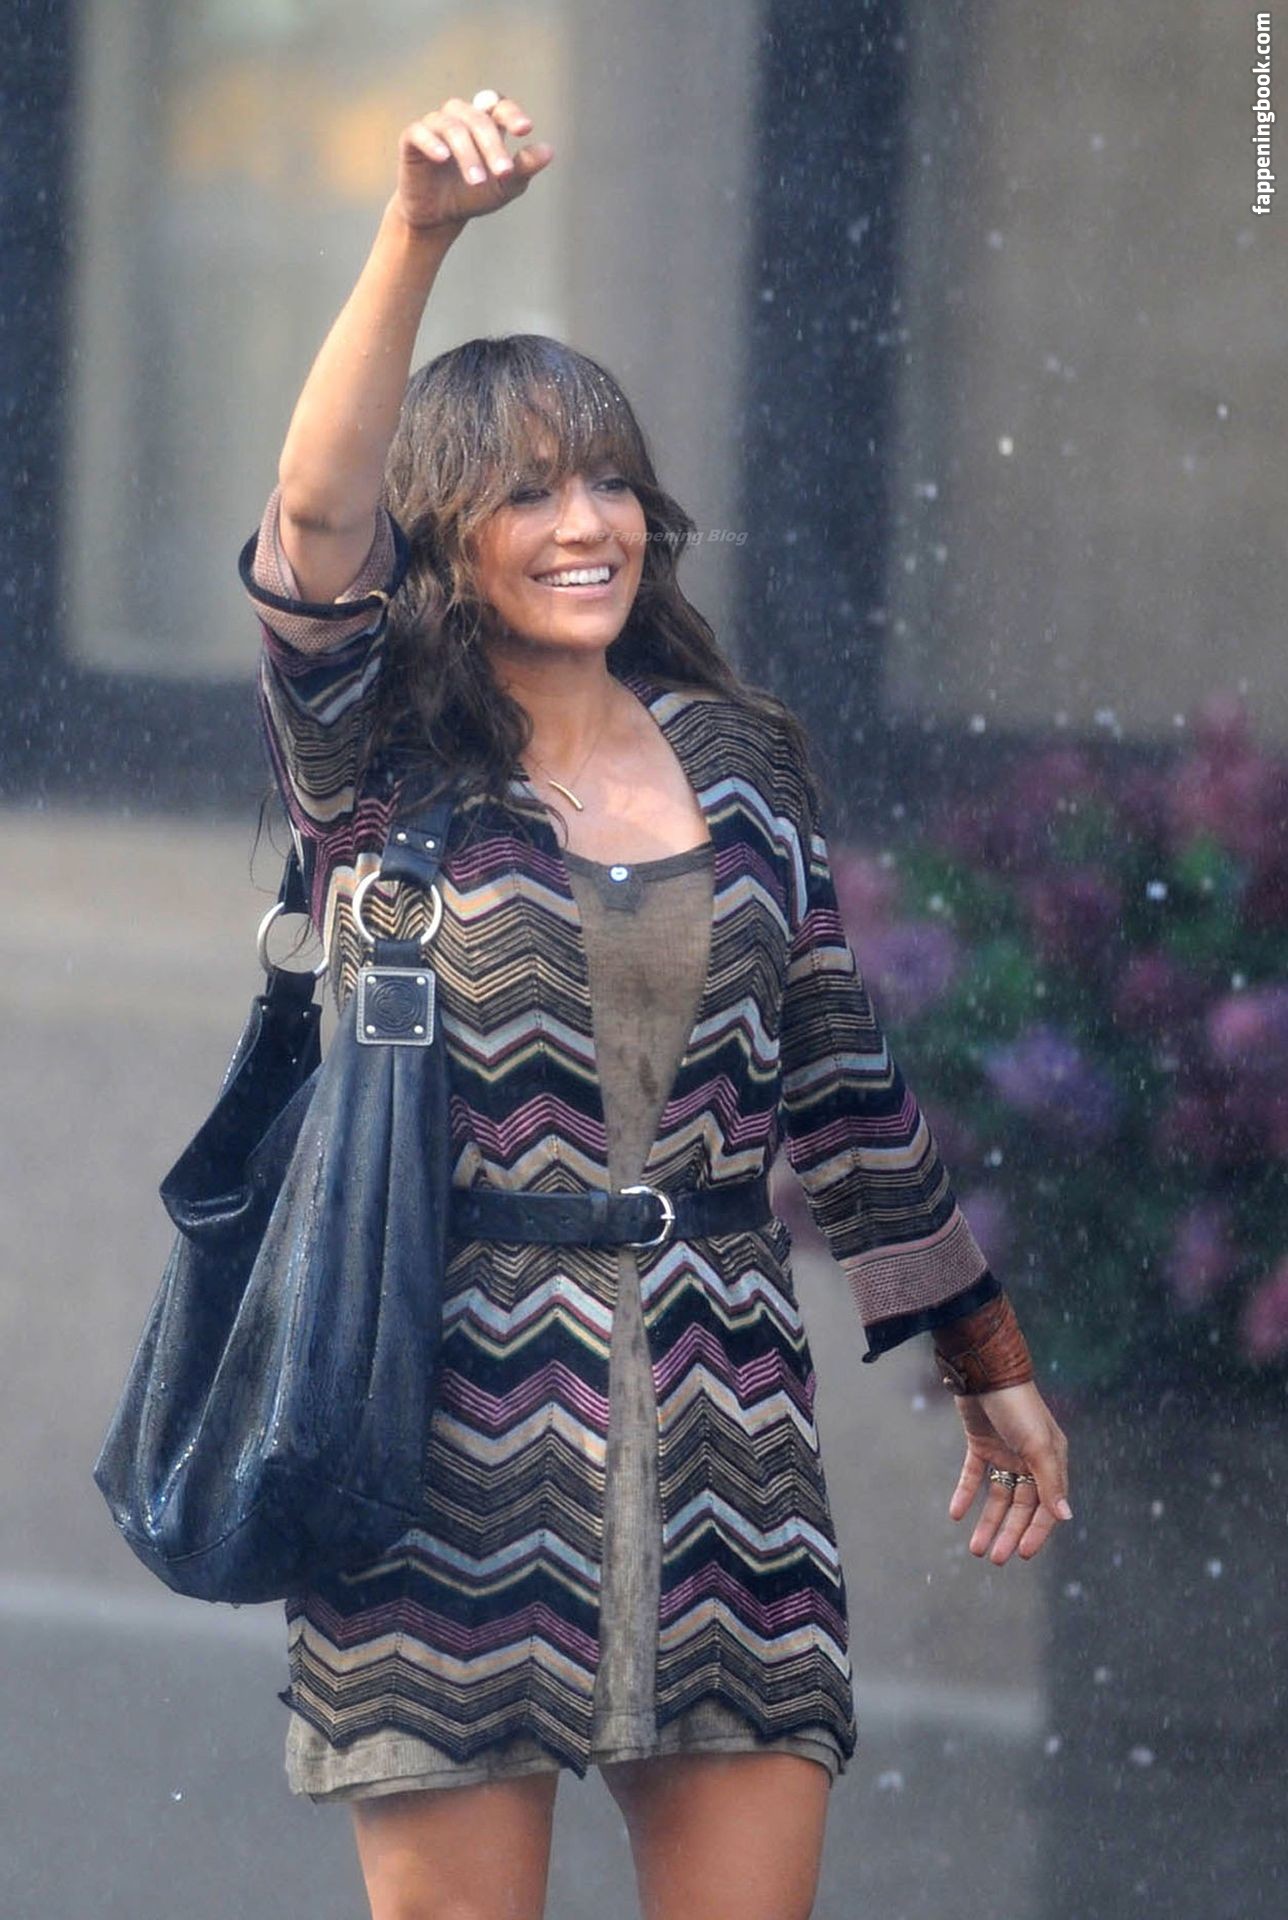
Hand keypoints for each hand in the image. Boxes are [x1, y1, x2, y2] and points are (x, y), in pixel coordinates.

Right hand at [395, 94, 553, 234]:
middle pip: (478, 118)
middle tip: (504, 173)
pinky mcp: (411, 139)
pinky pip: (420, 132)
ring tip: (478, 181)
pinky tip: (443, 157)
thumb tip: (548, 151)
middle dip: (493, 146)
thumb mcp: (504, 186)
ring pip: (452, 126)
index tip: (525, 130)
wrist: (438, 219)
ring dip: (468, 153)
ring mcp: (433, 126)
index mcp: (482, 122)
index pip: (497, 105)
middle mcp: (458, 118)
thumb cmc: (472, 196)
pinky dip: (432, 142)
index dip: (510, 113)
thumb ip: (525, 169)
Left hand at [948, 1381, 1070, 1564]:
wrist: (984, 1370)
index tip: (1022, 1555)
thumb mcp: (1037, 1445)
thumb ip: (1050, 1481)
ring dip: (987, 1521)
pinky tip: (956, 1514)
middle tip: (993, 1558)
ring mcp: (1005, 1452)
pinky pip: (974, 1475)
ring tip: (975, 1548)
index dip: (1036, 1532)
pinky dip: (966, 1494)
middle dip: (1008, 1533)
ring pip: (998, 1496)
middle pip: (1021, 1506)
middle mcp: (1030, 1459)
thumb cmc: (1018, 1406)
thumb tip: (1066, 1516)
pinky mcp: (980, 1443)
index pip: (1046, 1506)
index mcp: (1051, 1460)